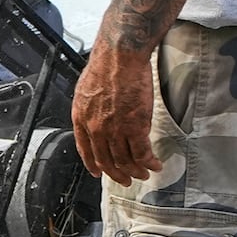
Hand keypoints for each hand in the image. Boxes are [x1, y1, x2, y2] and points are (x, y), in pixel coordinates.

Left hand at [72, 39, 164, 184]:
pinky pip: (142, 154)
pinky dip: (150, 163)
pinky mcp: (135, 126)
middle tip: (126, 180)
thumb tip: (96, 119)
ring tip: (144, 173)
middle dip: (118, 175)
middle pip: (107, 161)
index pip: (85, 150)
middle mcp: (96, 128)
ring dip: (136, 171)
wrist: (120, 56)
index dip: (93, 165)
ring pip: (126, 161)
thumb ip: (90, 110)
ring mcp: (115, 129)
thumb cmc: (106, 66)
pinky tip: (155, 164)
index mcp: (81, 118)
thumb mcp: (86, 91)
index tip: (99, 172)